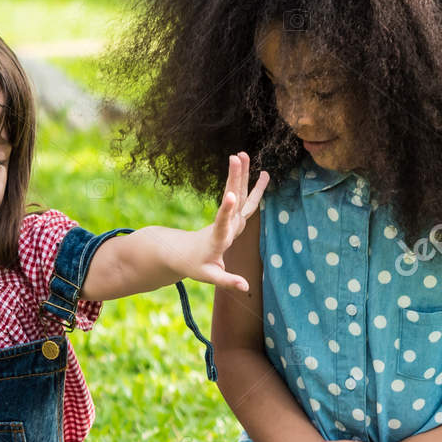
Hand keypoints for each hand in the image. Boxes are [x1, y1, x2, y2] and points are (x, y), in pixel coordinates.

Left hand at [161, 152, 269, 291]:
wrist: (181, 252)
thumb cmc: (196, 265)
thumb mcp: (210, 276)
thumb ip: (227, 280)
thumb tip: (246, 288)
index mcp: (217, 239)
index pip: (222, 222)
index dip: (226, 209)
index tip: (231, 194)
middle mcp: (224, 225)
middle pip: (232, 199)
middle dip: (235, 178)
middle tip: (238, 157)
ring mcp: (228, 219)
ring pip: (237, 193)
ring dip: (240, 174)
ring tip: (243, 153)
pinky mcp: (231, 217)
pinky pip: (242, 198)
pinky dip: (249, 185)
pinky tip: (261, 173)